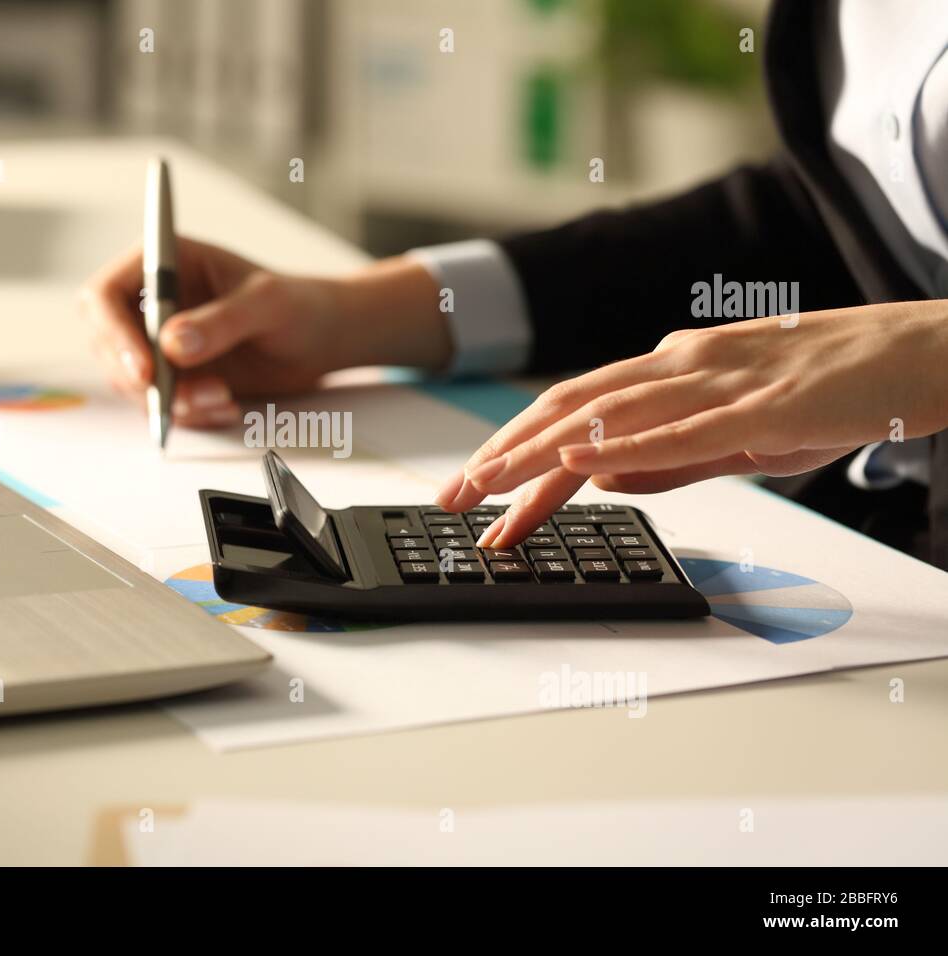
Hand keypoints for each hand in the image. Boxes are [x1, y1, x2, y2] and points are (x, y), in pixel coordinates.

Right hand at [79, 237, 450, 426]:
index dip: (114, 333)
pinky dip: (188, 413)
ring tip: (221, 399)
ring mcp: (159, 341)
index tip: (145, 370)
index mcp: (164, 262)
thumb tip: (172, 344)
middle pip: (108, 345)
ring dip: (170, 401)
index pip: (106, 294)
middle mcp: (152, 301)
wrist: (322, 340)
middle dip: (143, 379)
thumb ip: (222, 321)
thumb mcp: (267, 305)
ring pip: (132, 382)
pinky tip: (225, 405)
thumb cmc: (298, 305)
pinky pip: (160, 403)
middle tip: (185, 399)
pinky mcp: (175, 376)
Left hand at [433, 300, 947, 547]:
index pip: (573, 412)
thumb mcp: (734, 435)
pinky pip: (683, 428)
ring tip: (489, 484)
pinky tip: (579, 460)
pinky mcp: (764, 405)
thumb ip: (666, 459)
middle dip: (503, 454)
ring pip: (608, 415)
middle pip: (570, 408)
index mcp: (672, 369)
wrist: (921, 356)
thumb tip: (597, 481)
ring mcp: (719, 381)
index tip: (473, 492)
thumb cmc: (832, 393)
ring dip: (540, 453)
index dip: (513, 452)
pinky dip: (625, 446)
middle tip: (453, 496)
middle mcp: (681, 364)